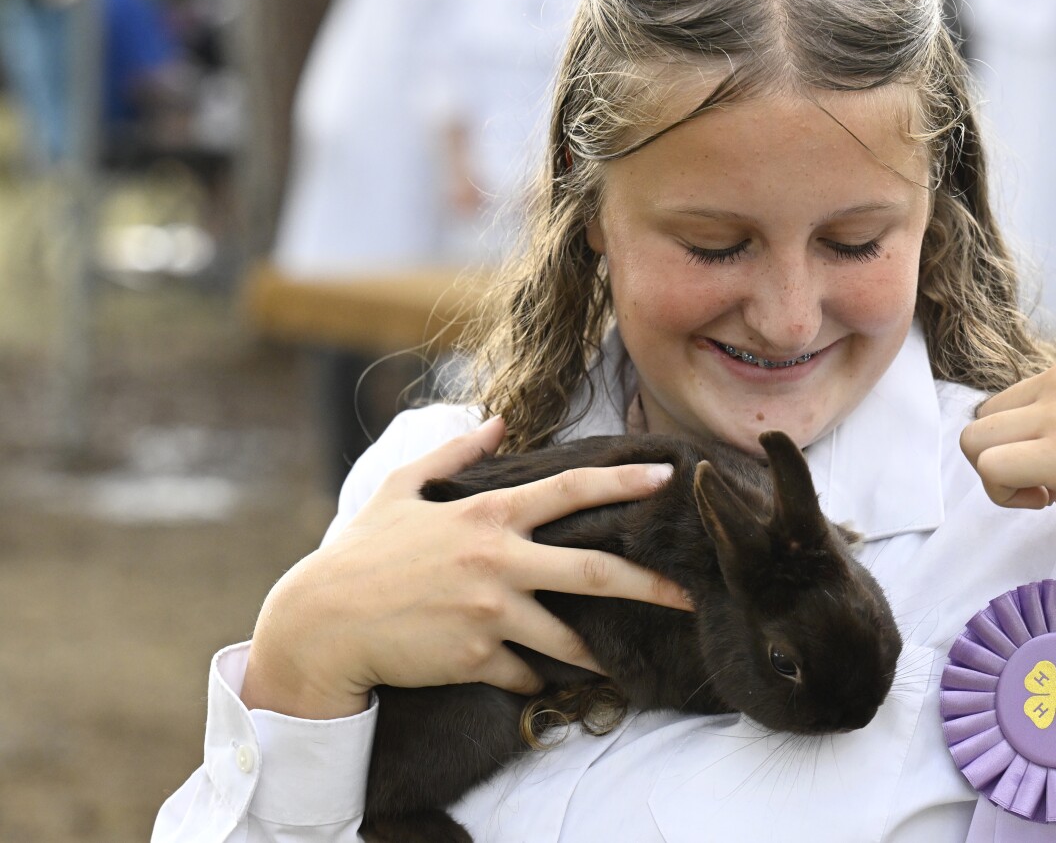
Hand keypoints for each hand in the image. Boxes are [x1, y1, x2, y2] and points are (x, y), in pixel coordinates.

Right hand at [241, 417, 691, 718]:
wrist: (321, 625)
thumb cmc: (359, 554)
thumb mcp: (400, 491)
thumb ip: (454, 454)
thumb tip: (495, 420)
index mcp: (487, 516)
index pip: (568, 490)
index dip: (621, 483)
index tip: (667, 476)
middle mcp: (497, 561)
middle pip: (595, 571)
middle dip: (650, 584)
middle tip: (689, 596)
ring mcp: (489, 613)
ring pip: (567, 636)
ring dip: (594, 652)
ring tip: (618, 663)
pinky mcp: (475, 657)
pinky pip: (524, 672)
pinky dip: (533, 677)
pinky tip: (534, 680)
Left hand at [960, 345, 1055, 519]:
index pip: (1018, 400)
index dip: (1030, 442)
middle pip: (987, 417)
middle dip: (1012, 458)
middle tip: (1055, 490)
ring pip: (976, 441)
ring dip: (1002, 478)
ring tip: (1052, 500)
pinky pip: (989, 468)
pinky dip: (1003, 495)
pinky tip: (1047, 505)